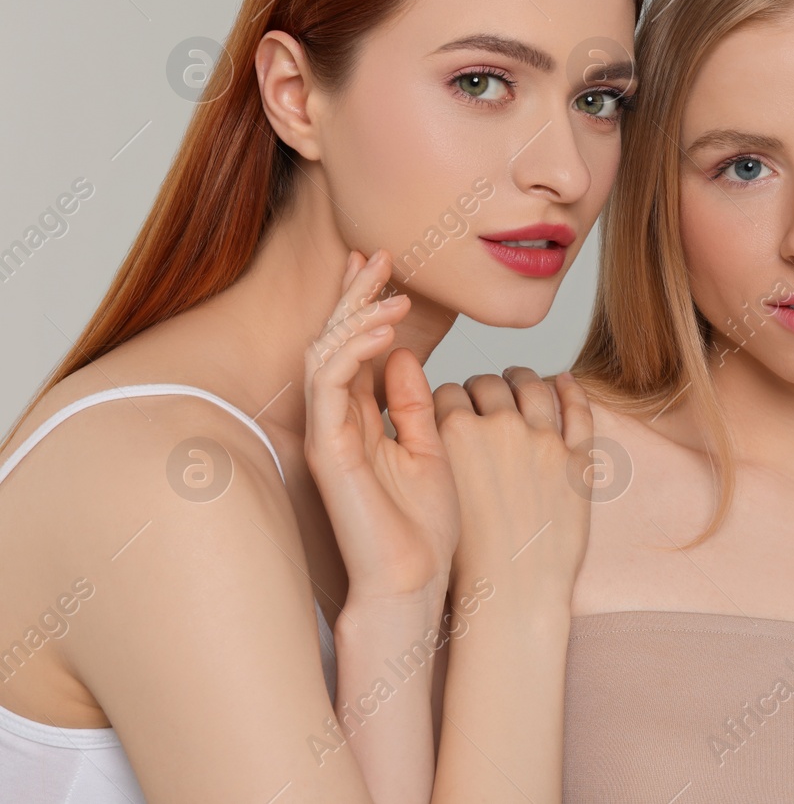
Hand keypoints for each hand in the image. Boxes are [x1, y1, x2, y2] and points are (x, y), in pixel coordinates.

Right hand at [303, 249, 459, 605]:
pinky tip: (379, 333)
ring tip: (392, 295)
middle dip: (354, 295)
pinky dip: (351, 354)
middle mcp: (340, 421)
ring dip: (356, 317)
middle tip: (378, 254)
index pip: (357, 347)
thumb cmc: (424, 525)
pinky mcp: (328, 450)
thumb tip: (400, 355)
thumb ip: (412, 404)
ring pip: (325, 356)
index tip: (387, 266)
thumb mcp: (429, 448)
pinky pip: (329, 388)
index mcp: (364, 418)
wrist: (416, 580)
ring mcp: (330, 434)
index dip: (366, 304)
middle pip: (335, 341)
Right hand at [433, 367, 594, 605]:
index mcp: (456, 434)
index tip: (451, 406)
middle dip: (481, 387)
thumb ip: (432, 452)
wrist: (514, 595)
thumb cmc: (467, 558)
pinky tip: (566, 381)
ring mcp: (545, 441)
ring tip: (518, 379)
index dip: (447, 399)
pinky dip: (572, 390)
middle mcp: (501, 427)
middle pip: (488, 385)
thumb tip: (431, 426)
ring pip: (533, 387)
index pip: (446, 392)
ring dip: (522, 378)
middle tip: (481, 394)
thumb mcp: (435, 493)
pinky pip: (579, 412)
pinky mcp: (578, 460)